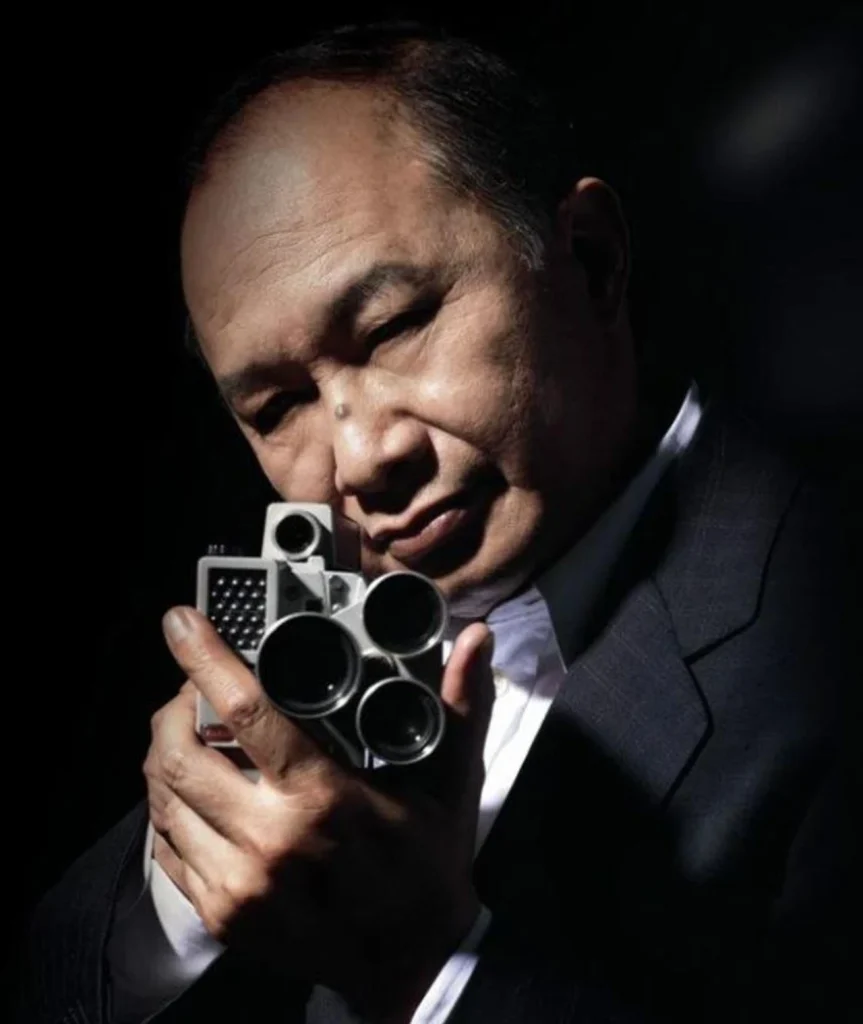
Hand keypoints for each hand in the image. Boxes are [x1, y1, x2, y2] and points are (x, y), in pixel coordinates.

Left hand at [144, 605, 493, 1021]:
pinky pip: (164, 846)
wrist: (412, 966)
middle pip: (181, 753)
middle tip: (191, 687)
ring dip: (165, 752)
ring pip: (163, 798)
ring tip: (190, 732)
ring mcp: (238, 886)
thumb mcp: (452, 782)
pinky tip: (192, 790)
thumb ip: (459, 704)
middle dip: (172, 706)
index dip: (204, 656)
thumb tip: (475, 639)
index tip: (182, 621)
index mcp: (326, 799)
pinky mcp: (220, 915)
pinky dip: (168, 805)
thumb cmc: (429, 866)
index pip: (246, 710)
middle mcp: (271, 843)